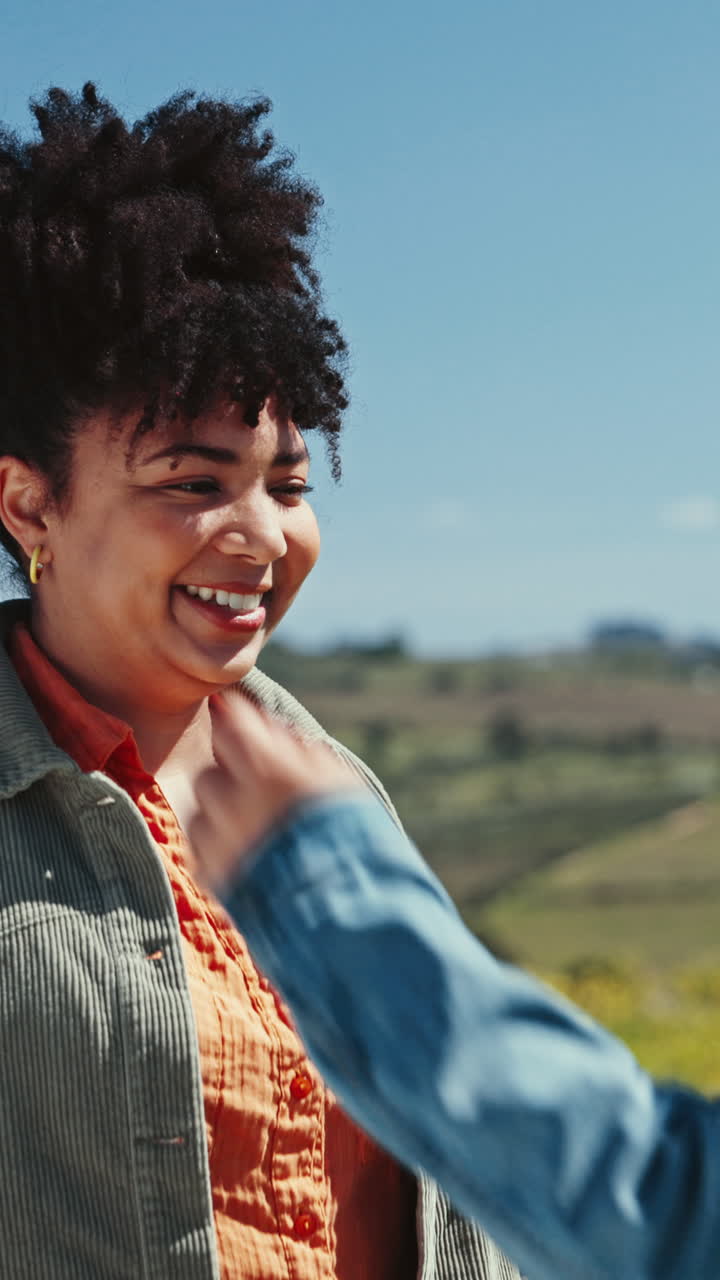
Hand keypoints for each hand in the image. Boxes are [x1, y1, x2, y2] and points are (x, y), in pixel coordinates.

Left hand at [188, 693, 361, 891]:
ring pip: (199, 809)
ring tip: (251, 827)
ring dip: (219, 812)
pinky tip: (245, 853)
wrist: (353, 913)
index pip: (231, 725)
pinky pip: (198, 847)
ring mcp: (221, 843)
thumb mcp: (339, 782)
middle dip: (230, 775)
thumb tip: (267, 726)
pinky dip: (216, 845)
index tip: (232, 716)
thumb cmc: (354, 839)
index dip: (232, 719)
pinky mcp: (213, 877)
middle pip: (210, 770)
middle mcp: (237, 802)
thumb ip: (298, 750)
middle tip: (256, 788)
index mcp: (272, 771)